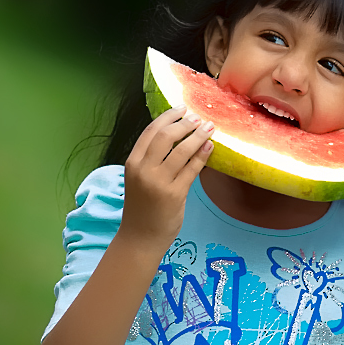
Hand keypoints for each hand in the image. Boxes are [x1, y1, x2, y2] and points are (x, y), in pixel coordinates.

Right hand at [120, 105, 214, 253]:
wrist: (140, 237)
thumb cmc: (143, 206)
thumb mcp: (141, 178)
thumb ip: (154, 159)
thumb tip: (180, 135)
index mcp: (133, 162)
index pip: (150, 131)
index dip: (167, 116)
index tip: (182, 108)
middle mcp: (143, 170)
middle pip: (166, 136)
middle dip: (185, 123)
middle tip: (199, 117)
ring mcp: (158, 182)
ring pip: (181, 150)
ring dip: (197, 136)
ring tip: (209, 127)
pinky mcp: (174, 194)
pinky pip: (192, 169)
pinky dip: (202, 155)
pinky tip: (210, 147)